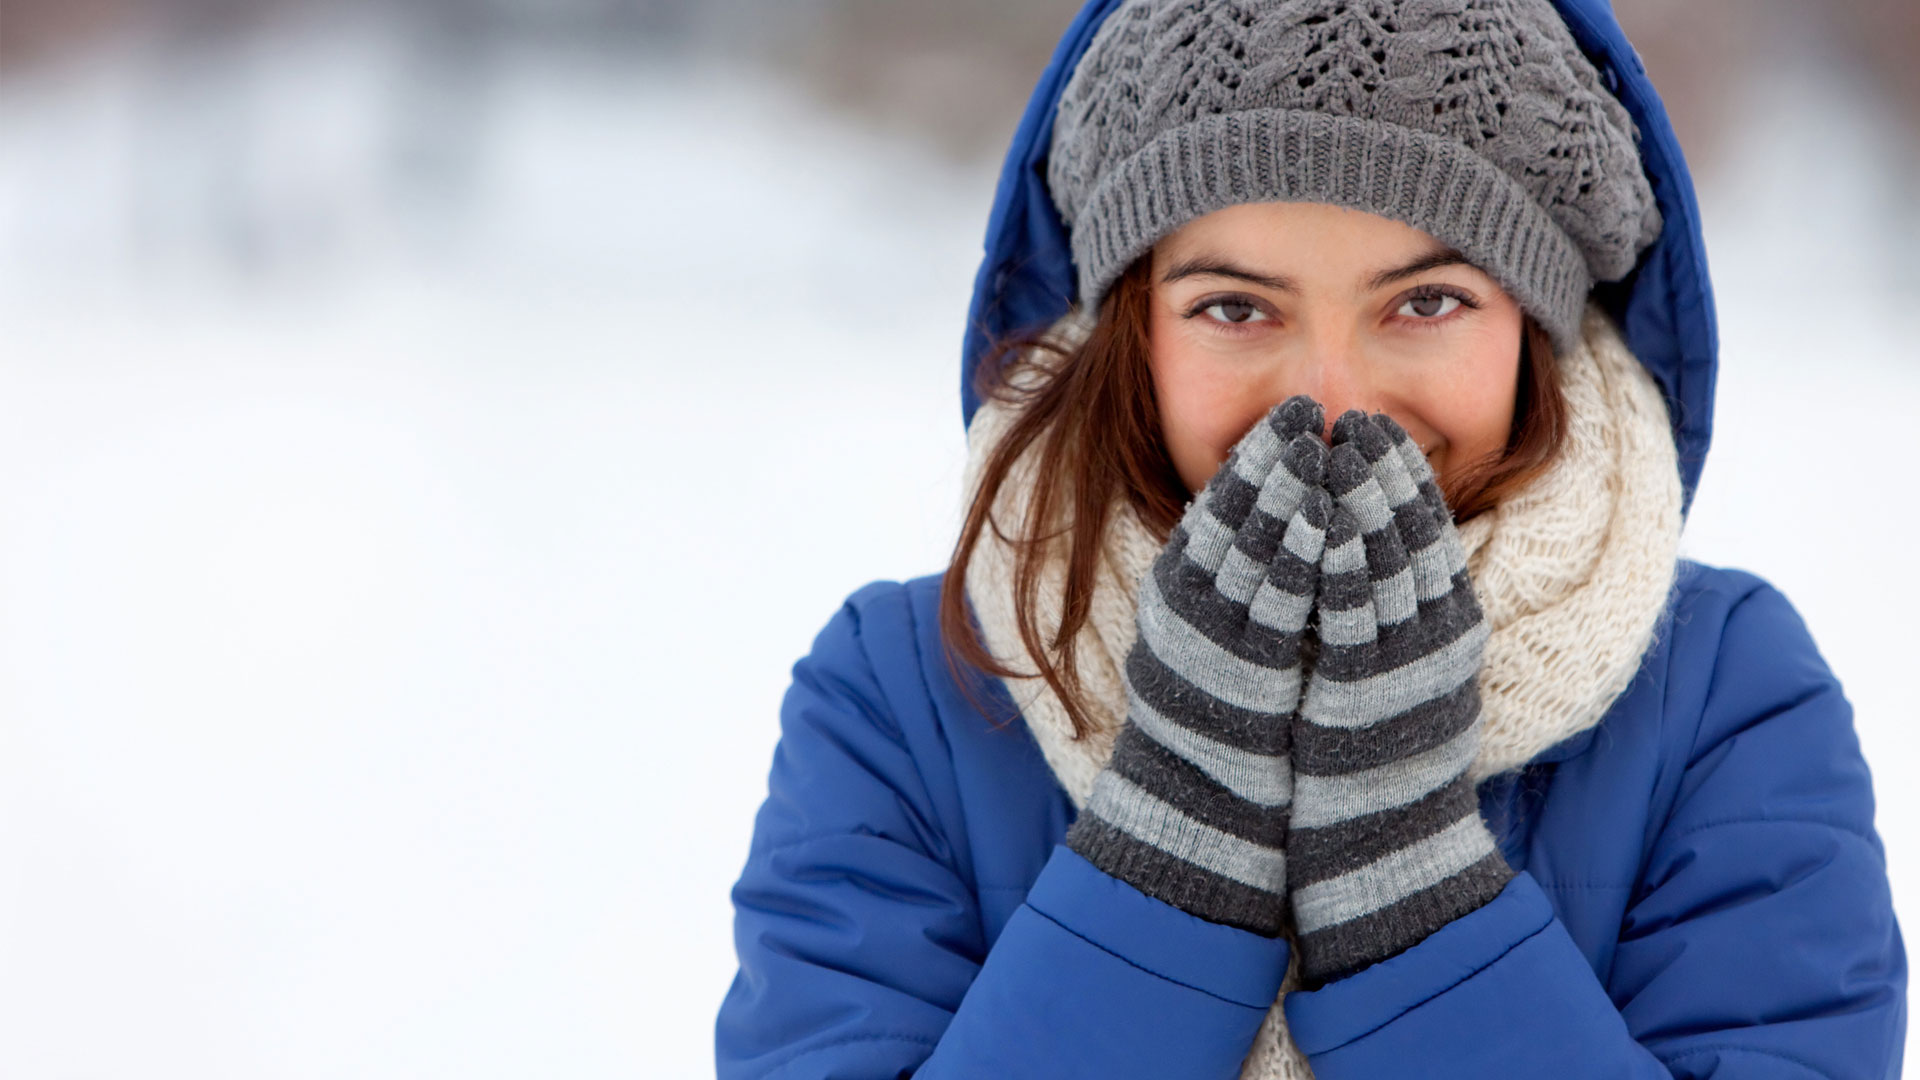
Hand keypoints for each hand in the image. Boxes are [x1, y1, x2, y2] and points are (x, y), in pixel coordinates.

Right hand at [1067, 396, 1332, 935]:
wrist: (1201, 809)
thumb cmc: (1218, 724)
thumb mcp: (1212, 639)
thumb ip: (1232, 584)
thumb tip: (1278, 525)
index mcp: (1177, 592)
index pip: (1217, 505)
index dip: (1256, 455)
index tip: (1290, 414)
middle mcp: (1186, 607)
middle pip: (1234, 514)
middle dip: (1276, 456)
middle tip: (1310, 408)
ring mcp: (1213, 637)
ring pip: (1253, 546)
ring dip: (1292, 491)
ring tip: (1325, 446)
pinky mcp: (1246, 671)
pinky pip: (1278, 600)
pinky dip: (1303, 552)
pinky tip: (1329, 519)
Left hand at [1286, 410, 1513, 984]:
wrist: (1385, 841)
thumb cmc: (1386, 756)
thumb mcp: (1407, 670)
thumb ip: (1400, 611)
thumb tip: (1373, 549)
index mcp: (1451, 627)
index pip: (1431, 532)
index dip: (1405, 476)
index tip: (1379, 428)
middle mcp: (1436, 639)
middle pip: (1413, 535)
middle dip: (1383, 471)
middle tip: (1357, 418)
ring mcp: (1403, 663)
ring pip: (1386, 561)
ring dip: (1360, 499)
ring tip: (1335, 446)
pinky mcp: (1364, 689)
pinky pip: (1351, 611)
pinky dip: (1339, 559)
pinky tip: (1322, 518)